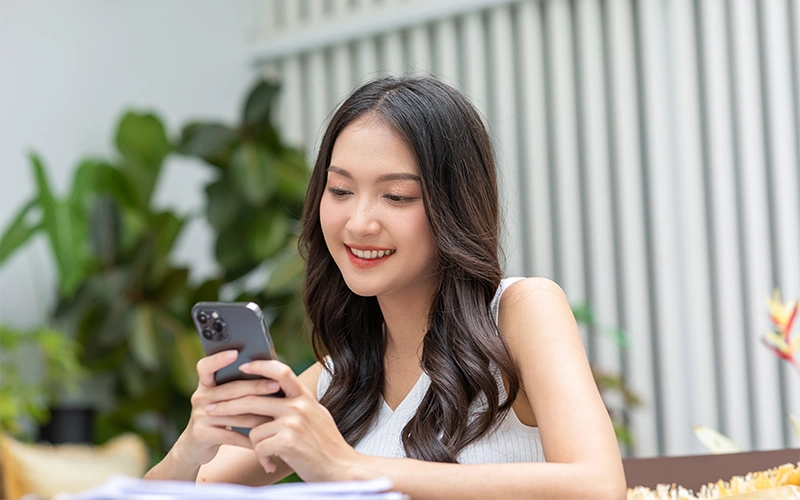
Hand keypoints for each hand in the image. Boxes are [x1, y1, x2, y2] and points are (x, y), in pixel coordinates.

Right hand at [172, 350, 282, 468]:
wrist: (194, 447)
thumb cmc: (219, 417)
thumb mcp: (222, 400)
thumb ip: (237, 387)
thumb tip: (270, 372)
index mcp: (206, 384)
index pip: (206, 366)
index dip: (219, 359)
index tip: (236, 353)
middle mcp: (200, 397)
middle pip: (231, 389)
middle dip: (256, 387)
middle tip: (276, 385)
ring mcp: (199, 416)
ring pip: (235, 414)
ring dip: (259, 416)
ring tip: (278, 415)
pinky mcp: (202, 434)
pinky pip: (232, 435)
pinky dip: (250, 439)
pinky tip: (265, 439)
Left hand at [206, 360, 360, 480]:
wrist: (342, 470)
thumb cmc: (327, 447)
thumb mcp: (316, 418)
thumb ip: (297, 406)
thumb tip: (274, 398)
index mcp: (305, 398)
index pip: (280, 371)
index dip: (260, 366)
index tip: (243, 367)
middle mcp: (298, 406)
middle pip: (254, 398)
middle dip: (228, 405)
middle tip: (211, 409)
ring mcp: (293, 422)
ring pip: (254, 427)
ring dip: (254, 443)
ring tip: (265, 453)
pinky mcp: (288, 441)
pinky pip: (259, 445)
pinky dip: (262, 457)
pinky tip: (272, 462)